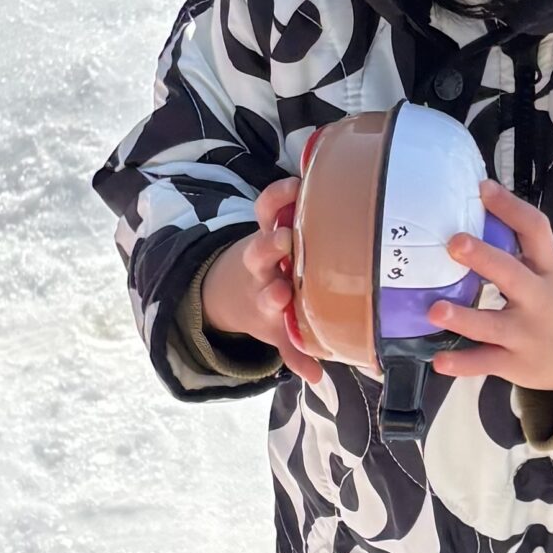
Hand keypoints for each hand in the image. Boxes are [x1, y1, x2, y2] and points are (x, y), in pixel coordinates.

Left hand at [199, 178, 324, 383]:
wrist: (235, 287)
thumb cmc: (270, 311)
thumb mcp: (278, 334)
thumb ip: (296, 352)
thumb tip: (318, 377)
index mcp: (266, 297)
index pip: (268, 298)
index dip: (274, 297)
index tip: (280, 296)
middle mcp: (262, 266)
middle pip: (260, 253)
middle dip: (270, 246)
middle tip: (286, 238)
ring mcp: (264, 238)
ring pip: (263, 219)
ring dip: (276, 204)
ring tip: (296, 189)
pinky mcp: (268, 219)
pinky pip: (272, 200)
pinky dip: (283, 188)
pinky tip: (306, 176)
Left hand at [430, 182, 552, 395]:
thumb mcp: (552, 274)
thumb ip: (521, 253)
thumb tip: (477, 215)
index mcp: (548, 270)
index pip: (535, 231)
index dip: (510, 207)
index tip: (483, 188)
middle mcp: (539, 299)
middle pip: (512, 275)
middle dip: (484, 258)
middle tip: (455, 243)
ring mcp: (526, 334)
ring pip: (493, 325)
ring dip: (464, 318)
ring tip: (435, 310)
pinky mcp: (515, 363)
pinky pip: (485, 363)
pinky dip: (462, 364)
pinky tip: (439, 360)